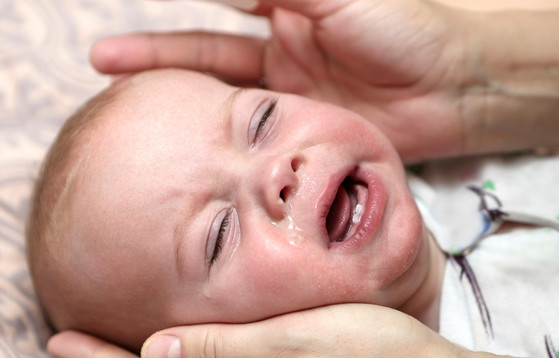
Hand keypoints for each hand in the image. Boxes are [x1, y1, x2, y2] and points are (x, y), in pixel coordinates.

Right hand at [90, 0, 474, 159]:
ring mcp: (291, 95)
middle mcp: (284, 51)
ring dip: (177, 95)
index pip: (222, 3)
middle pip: (206, 51)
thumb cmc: (404, 29)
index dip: (175, 12)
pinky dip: (218, 137)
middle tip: (103, 60)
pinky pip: (251, 136)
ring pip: (221, 95)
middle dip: (156, 53)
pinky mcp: (302, 134)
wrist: (455, 89)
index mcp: (290, 9)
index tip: (131, 15)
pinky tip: (186, 142)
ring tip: (125, 98)